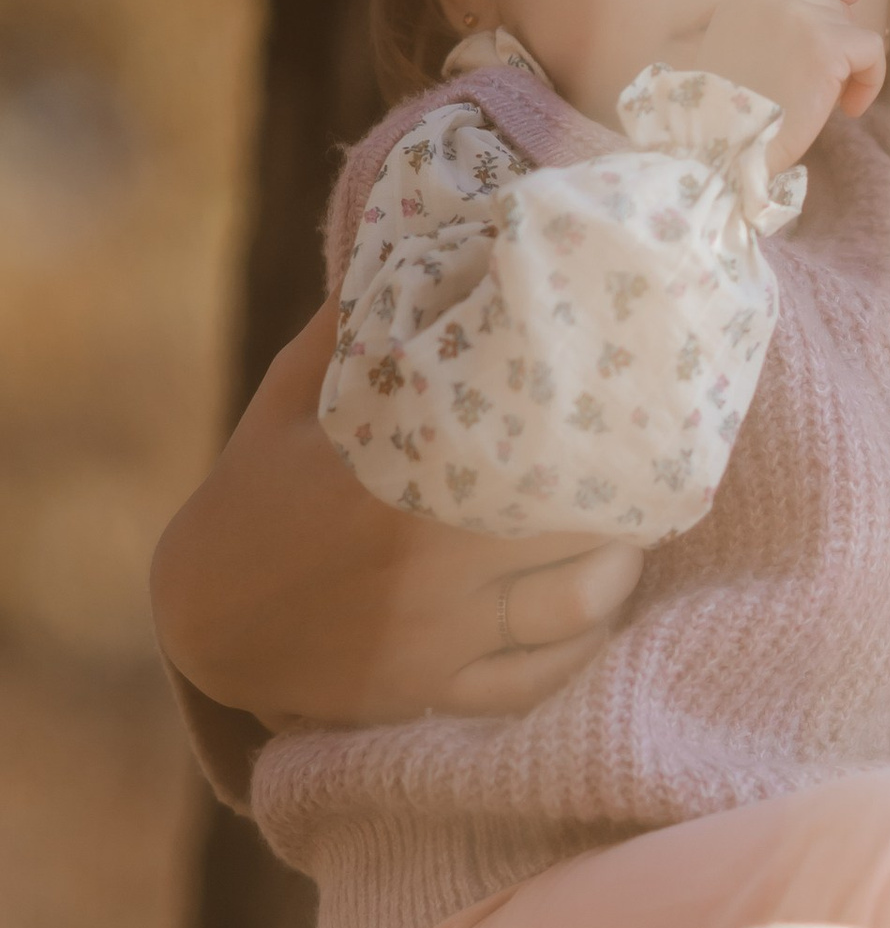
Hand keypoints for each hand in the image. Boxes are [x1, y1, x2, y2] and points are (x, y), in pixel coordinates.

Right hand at [152, 305, 640, 728]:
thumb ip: (355, 327)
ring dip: (618, 573)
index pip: (531, 456)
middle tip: (647, 468)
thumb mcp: (292, 399)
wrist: (202, 622)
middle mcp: (430, 565)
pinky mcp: (435, 690)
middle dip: (622, 501)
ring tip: (631, 535)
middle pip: (574, 533)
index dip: (597, 434)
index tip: (632, 406)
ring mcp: (437, 636)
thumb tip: (421, 236)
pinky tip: (597, 608)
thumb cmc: (255, 493)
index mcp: (400, 483)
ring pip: (573, 610)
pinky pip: (536, 681)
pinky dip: (580, 647)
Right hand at [690, 0, 884, 169]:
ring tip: (825, 102)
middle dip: (836, 45)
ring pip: (851, 31)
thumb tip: (842, 5)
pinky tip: (850, 108)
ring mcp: (800, 18)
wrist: (725, 142)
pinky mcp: (827, 45)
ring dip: (848, 69)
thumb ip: (776, 32)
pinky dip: (871, 80)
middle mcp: (771, 0)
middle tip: (822, 90)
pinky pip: (872, 51)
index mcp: (745, 3)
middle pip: (831, 7)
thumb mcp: (742, 58)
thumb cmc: (733, 117)